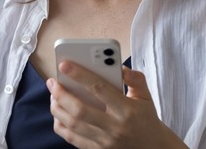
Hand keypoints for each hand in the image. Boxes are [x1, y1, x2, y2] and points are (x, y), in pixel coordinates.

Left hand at [47, 61, 187, 148]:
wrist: (153, 148)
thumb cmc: (146, 118)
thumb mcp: (146, 96)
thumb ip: (135, 78)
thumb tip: (119, 68)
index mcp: (127, 110)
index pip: (99, 88)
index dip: (79, 75)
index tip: (64, 64)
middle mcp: (114, 127)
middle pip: (80, 110)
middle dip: (61, 94)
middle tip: (52, 82)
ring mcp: (104, 142)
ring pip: (72, 125)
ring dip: (57, 108)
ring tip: (53, 95)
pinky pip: (72, 139)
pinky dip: (61, 125)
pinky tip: (58, 113)